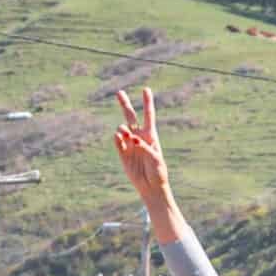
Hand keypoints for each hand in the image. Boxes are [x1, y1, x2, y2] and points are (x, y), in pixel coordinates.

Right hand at [112, 87, 171, 208]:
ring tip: (126, 135)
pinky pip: (117, 141)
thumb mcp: (156, 159)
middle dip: (125, 104)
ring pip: (122, 129)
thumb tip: (132, 138)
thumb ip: (145, 147)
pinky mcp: (122, 153)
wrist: (150, 186)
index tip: (146, 89)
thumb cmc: (158, 172)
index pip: (148, 115)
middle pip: (130, 117)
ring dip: (123, 129)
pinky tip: (119, 138)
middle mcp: (139, 137)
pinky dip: (117, 138)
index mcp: (151, 136)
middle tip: (119, 92)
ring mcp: (129, 144)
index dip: (147, 102)